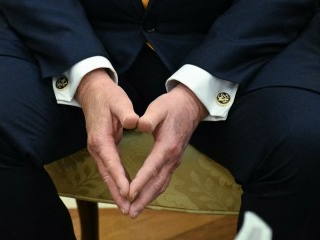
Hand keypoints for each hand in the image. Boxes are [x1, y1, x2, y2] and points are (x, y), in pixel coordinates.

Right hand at [76, 69, 139, 214]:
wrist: (92, 90)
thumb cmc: (107, 95)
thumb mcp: (119, 100)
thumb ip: (126, 112)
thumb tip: (135, 121)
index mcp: (100, 137)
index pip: (111, 162)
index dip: (120, 178)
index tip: (129, 193)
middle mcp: (96, 146)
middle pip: (107, 174)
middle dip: (117, 193)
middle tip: (128, 210)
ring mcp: (97, 148)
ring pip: (107, 174)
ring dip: (116, 191)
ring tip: (127, 207)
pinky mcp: (101, 148)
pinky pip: (109, 169)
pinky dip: (116, 181)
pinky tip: (125, 190)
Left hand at [126, 84, 206, 215]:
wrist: (189, 107)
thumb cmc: (171, 107)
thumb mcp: (159, 108)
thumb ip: (149, 118)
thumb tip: (139, 124)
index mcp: (167, 146)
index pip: (152, 167)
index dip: (140, 181)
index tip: (129, 193)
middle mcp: (172, 158)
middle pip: (157, 183)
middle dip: (143, 199)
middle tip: (130, 212)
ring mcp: (174, 161)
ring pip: (161, 185)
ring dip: (148, 199)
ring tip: (135, 210)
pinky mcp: (173, 161)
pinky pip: (163, 181)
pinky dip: (154, 192)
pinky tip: (145, 197)